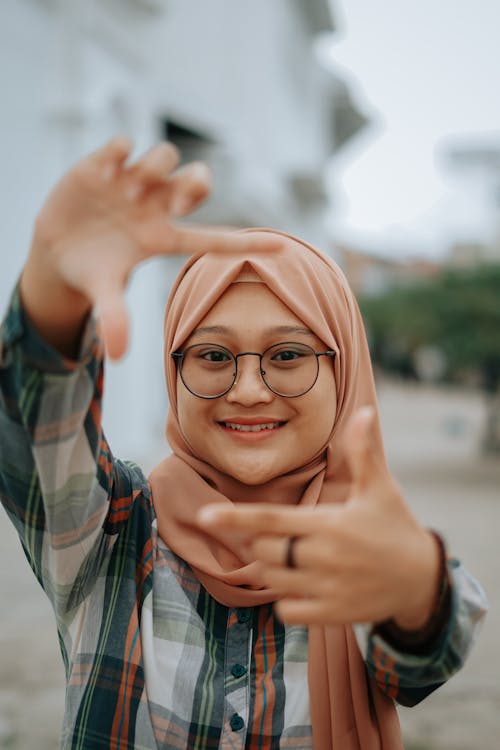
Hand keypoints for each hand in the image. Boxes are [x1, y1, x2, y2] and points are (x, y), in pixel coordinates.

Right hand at [21, 136, 280, 358]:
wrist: (56, 246)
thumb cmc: (93, 270)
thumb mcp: (102, 292)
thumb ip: (114, 317)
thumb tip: (115, 356)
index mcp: (164, 238)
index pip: (213, 239)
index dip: (246, 244)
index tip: (281, 247)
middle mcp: (155, 205)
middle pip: (198, 182)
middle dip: (196, 184)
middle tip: (178, 202)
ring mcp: (132, 182)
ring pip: (165, 157)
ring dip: (154, 169)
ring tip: (125, 191)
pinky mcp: (104, 164)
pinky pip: (123, 144)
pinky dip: (119, 151)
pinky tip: (105, 173)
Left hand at [197, 407, 439, 628]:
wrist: (422, 580)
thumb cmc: (396, 527)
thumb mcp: (380, 489)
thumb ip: (363, 452)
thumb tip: (363, 411)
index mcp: (328, 525)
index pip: (270, 520)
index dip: (234, 518)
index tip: (203, 515)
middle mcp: (322, 558)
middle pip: (263, 550)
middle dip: (262, 541)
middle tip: (284, 535)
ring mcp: (326, 590)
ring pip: (271, 579)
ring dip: (272, 568)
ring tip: (296, 557)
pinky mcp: (331, 616)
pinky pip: (287, 610)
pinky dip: (286, 599)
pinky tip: (303, 585)